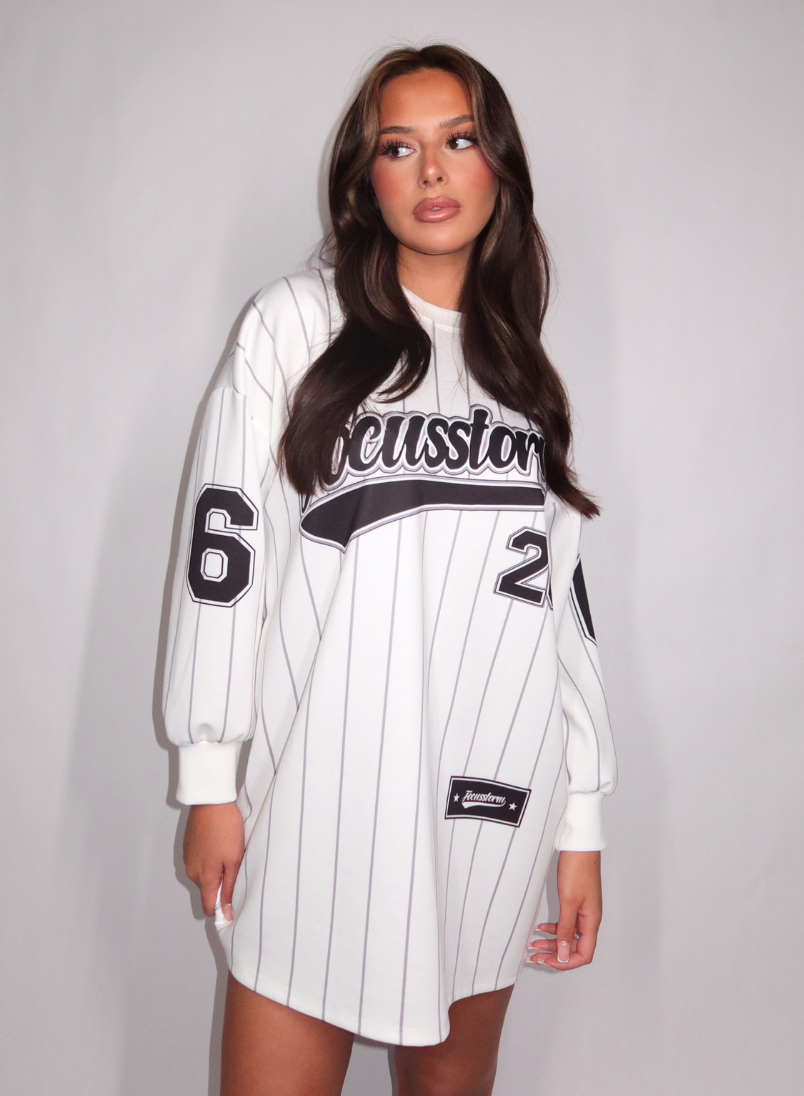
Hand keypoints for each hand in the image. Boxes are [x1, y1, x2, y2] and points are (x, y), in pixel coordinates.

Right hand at [183, 802, 244, 921]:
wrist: (211, 801)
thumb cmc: (226, 828)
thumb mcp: (234, 860)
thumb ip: (229, 888)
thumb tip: (226, 912)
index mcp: (204, 878)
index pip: (208, 907)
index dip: (221, 910)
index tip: (233, 907)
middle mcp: (192, 871)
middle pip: (207, 890)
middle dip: (221, 885)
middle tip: (237, 868)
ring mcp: (188, 858)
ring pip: (203, 875)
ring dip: (215, 870)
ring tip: (229, 853)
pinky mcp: (188, 846)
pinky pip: (199, 862)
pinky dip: (209, 859)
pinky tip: (219, 845)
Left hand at [526, 850, 601, 969]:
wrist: (578, 846)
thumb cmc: (577, 869)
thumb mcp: (568, 901)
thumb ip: (566, 929)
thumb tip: (565, 956)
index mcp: (592, 921)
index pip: (584, 955)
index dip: (566, 962)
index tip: (547, 961)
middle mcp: (589, 919)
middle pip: (574, 948)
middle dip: (554, 954)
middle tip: (535, 957)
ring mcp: (582, 911)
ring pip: (568, 936)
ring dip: (552, 942)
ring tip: (533, 944)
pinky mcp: (575, 902)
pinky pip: (565, 923)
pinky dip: (553, 928)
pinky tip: (540, 928)